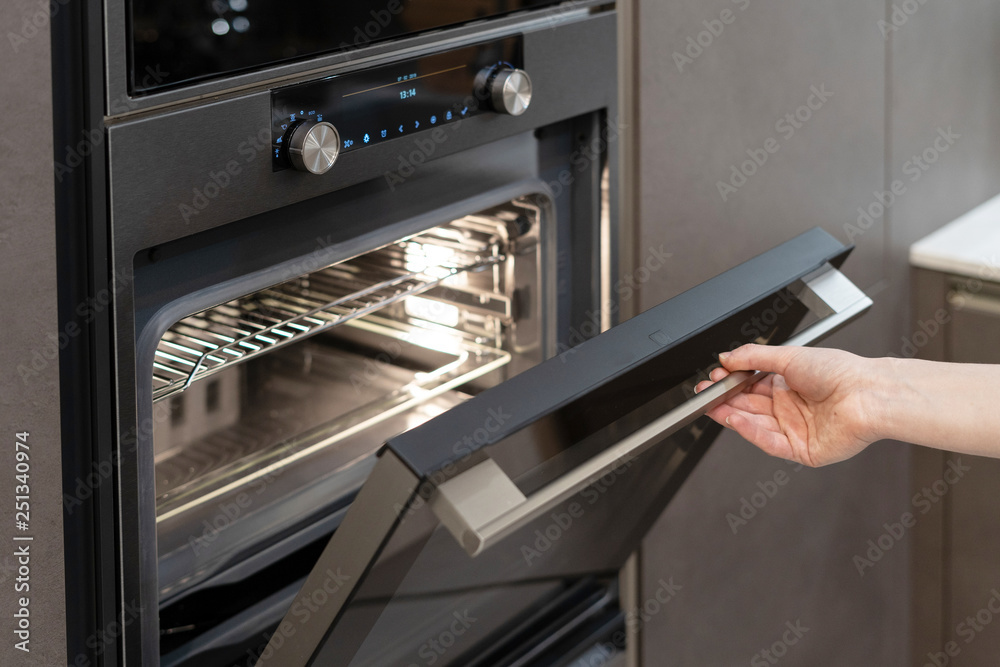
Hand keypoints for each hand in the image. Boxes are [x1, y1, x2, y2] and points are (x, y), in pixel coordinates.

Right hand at [694, 344, 884, 466]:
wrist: (868, 394)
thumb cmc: (841, 372)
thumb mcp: (789, 356)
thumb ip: (754, 357)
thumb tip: (727, 357)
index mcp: (788, 385)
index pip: (750, 387)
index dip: (730, 384)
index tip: (714, 379)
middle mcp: (791, 408)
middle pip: (749, 407)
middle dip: (725, 400)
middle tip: (705, 394)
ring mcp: (796, 430)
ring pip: (756, 425)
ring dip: (733, 416)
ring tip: (714, 406)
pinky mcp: (803, 450)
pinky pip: (770, 443)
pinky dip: (751, 432)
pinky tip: (735, 420)